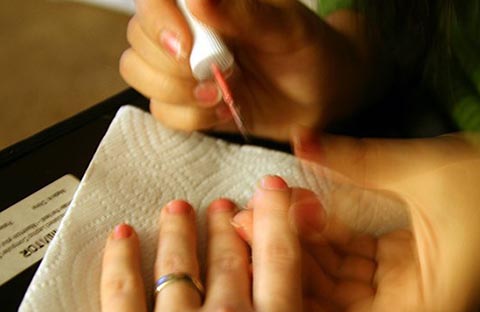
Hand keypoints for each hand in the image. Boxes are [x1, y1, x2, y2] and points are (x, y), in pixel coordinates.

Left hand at [90, 176, 390, 311]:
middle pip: (228, 255)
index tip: (273, 191)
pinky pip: (121, 289)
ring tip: (178, 209)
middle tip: (221, 205)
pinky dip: (119, 258)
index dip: (277, 217)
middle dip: (224, 223)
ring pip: (178, 262)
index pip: (281, 258)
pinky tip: (122, 237)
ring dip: (178, 230)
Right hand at [120, 0, 368, 139]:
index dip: (159, 22)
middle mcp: (188, 28)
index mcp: (207, 1)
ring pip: (140, 74)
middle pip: (140, 39)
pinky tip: (224, 110)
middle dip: (175, 66)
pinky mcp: (187, 100)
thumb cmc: (310, 51)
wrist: (324, 95)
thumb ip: (245, 14)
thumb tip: (197, 0)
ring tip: (225, 94)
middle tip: (222, 74)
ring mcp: (183, 65)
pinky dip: (191, 117)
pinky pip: (161, 110)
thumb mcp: (287, 28)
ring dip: (181, 92)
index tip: (187, 48)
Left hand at [275, 131, 479, 311]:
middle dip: (293, 259)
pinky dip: (334, 237)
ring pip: (339, 281)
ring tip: (278, 201)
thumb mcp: (425, 174)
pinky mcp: (408, 274)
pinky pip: (357, 263)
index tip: (262, 242)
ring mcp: (408, 296)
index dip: (293, 286)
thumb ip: (356, 163)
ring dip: (310, 243)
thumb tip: (304, 142)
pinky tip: (310, 204)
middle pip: (330, 304)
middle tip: (257, 215)